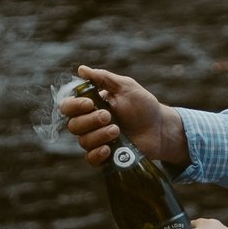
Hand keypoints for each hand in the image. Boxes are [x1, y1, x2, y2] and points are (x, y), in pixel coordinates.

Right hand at [59, 63, 186, 168]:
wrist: (159, 128)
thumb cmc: (143, 105)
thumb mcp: (125, 87)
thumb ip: (103, 78)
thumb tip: (81, 69)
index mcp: (91, 105)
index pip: (68, 106)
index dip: (74, 106)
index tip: (90, 103)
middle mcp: (90, 123)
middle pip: (73, 125)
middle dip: (90, 121)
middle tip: (109, 116)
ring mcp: (97, 139)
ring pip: (83, 141)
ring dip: (99, 135)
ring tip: (117, 131)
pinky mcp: (105, 155)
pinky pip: (90, 158)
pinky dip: (97, 154)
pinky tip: (109, 148)